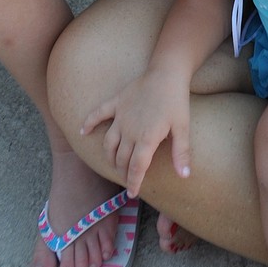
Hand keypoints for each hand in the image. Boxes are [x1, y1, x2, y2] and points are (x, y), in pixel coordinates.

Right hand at [82, 74, 190, 198]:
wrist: (167, 72)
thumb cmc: (176, 101)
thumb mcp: (183, 128)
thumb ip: (181, 153)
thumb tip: (185, 176)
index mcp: (146, 139)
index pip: (136, 168)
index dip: (134, 183)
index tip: (133, 194)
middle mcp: (129, 131)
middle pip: (122, 159)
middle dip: (124, 173)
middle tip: (128, 179)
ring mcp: (120, 116)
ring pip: (109, 144)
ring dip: (110, 157)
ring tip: (114, 165)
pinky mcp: (116, 102)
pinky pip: (99, 114)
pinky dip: (89, 123)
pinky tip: (82, 131)